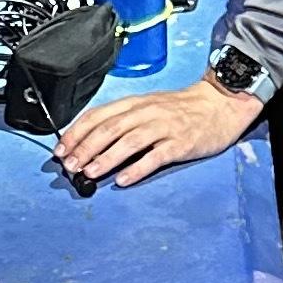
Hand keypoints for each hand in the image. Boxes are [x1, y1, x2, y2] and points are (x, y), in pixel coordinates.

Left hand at [55, 79, 262, 186]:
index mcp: (135, 103)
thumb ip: (123, 122)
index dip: (77, 133)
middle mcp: (147, 113)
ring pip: (129, 141)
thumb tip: (93, 144)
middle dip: (85, 147)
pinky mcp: (181, 143)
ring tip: (89, 173)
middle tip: (69, 165)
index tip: (61, 150)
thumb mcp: (148, 107)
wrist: (221, 102)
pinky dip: (138, 168)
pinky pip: (156, 156)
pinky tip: (123, 180)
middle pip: (110, 128)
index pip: (98, 116)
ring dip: (106, 158)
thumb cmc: (182, 109)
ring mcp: (165, 127)